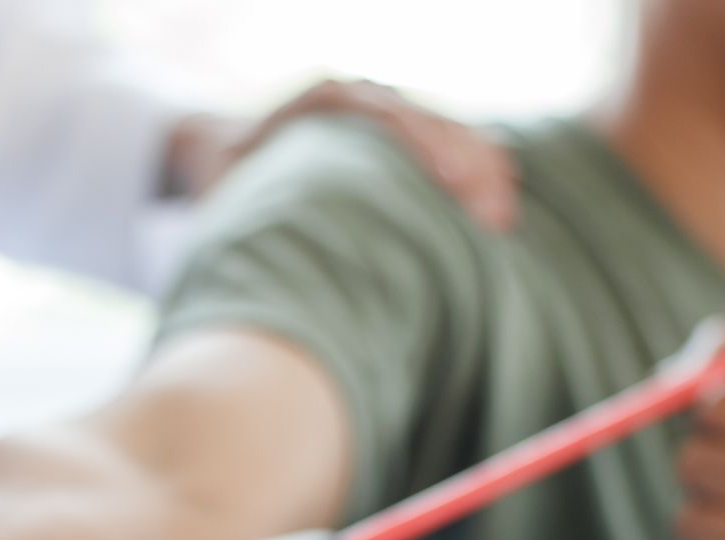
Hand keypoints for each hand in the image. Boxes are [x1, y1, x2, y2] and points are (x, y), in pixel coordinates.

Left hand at [166, 78, 517, 230]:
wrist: (220, 145)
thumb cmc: (226, 179)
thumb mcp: (230, 193)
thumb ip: (250, 211)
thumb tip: (260, 257)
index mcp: (320, 102)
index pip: (383, 114)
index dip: (421, 142)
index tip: (449, 179)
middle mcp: (357, 96)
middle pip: (424, 120)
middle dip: (465, 164)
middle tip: (493, 214)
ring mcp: (379, 110)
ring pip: (443, 129)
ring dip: (479, 167)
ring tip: (504, 213)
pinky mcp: (393, 133)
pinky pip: (445, 139)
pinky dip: (474, 163)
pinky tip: (504, 191)